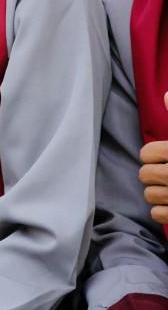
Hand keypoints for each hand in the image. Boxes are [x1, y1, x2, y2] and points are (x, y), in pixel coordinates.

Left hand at [139, 94, 167, 224]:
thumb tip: (166, 95)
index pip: (146, 153)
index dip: (152, 154)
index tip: (162, 155)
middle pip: (144, 174)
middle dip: (152, 174)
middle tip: (165, 173)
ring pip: (149, 195)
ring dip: (156, 193)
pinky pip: (158, 215)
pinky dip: (162, 211)